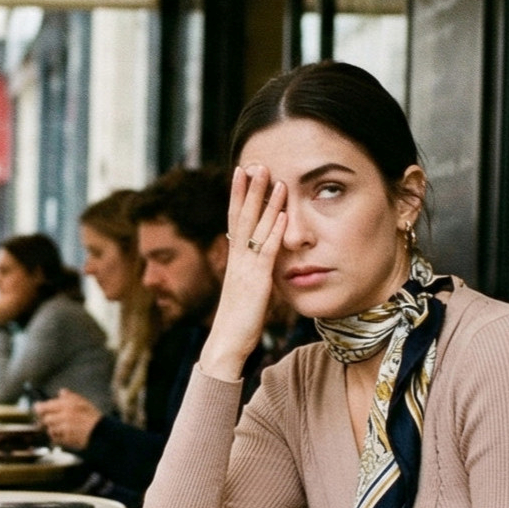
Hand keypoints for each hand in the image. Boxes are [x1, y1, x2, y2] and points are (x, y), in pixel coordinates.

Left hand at [34, 389, 101, 450]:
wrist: (101, 433)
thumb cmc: (92, 417)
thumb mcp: (83, 402)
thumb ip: (70, 397)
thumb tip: (61, 392)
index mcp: (67, 405)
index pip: (44, 406)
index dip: (38, 407)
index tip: (37, 408)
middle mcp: (64, 417)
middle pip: (46, 419)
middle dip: (47, 419)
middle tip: (51, 419)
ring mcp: (64, 429)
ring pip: (50, 429)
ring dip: (53, 428)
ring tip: (62, 427)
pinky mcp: (65, 440)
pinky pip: (55, 438)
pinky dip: (57, 437)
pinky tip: (64, 434)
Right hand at [200, 164, 287, 382]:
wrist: (226, 344)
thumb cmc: (238, 322)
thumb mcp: (247, 290)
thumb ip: (254, 271)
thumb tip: (263, 259)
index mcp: (234, 259)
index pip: (234, 219)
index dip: (238, 194)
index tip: (242, 171)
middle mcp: (237, 259)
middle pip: (241, 216)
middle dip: (249, 188)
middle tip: (254, 162)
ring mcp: (245, 268)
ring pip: (254, 228)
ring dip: (264, 201)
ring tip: (272, 177)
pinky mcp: (257, 282)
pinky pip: (267, 252)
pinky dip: (274, 232)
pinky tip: (282, 215)